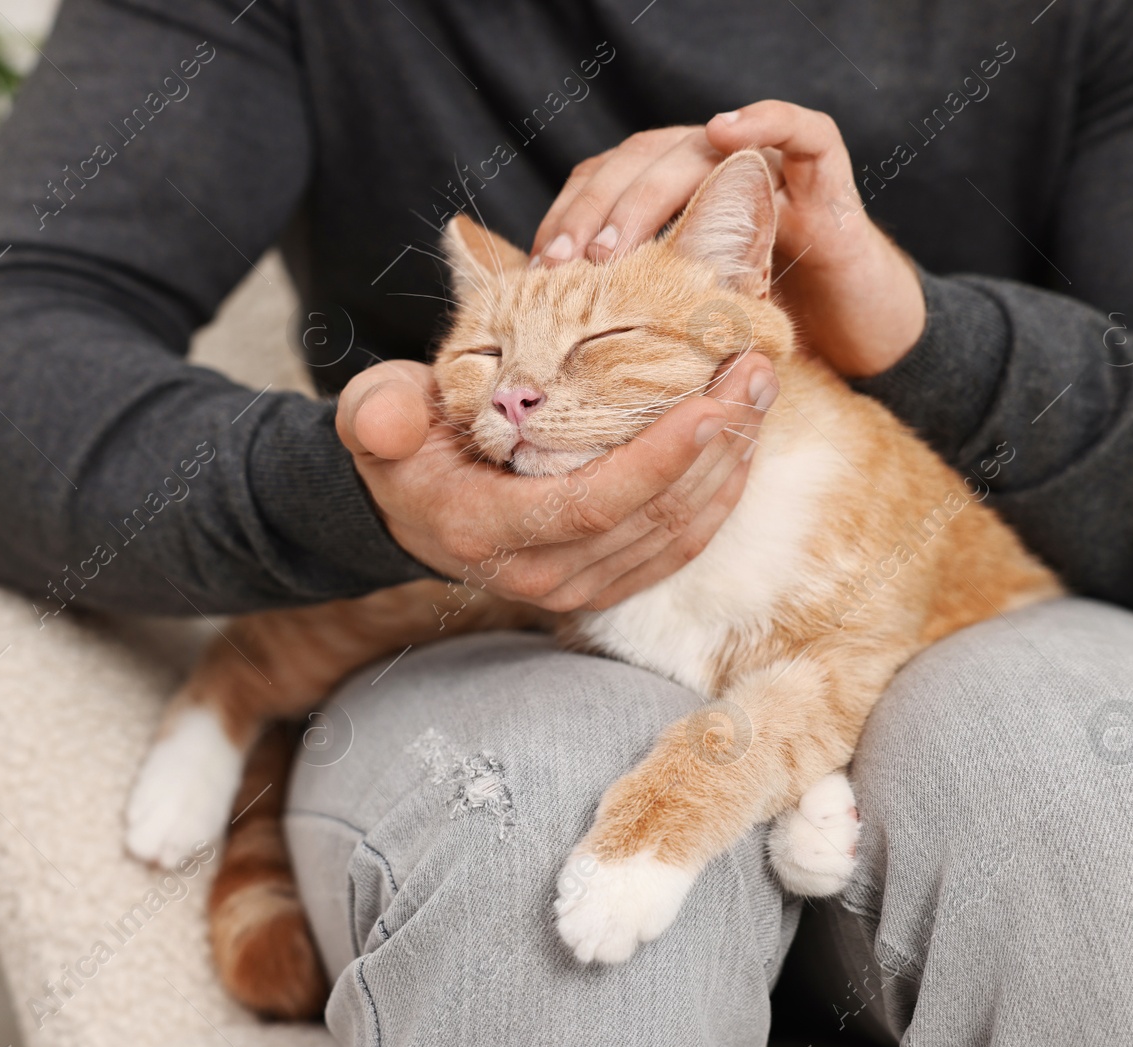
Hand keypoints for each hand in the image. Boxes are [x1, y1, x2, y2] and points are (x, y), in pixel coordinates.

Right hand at [335, 351, 777, 611]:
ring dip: (728, 464)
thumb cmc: (402, 447)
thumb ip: (376, 414)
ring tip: (758, 391)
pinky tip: (741, 440)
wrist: (410, 505)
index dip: (659, 460)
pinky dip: (717, 495)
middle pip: (650, 521)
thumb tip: (384, 423)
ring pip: (675, 535)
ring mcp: (576, 588)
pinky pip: (676, 548)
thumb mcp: (374, 418)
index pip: (591, 506)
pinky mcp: (604, 585)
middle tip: (756, 370)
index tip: (711, 402)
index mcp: (487, 532)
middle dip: (714, 446)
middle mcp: (538, 575)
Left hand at [530, 102, 924, 378]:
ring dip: (649, 190)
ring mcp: (764, 168)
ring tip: (616, 242)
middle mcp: (707, 169)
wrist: (850, 329)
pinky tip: (723, 132)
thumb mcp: (678, 321)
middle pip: (637, 162)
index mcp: (665, 195)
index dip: (568, 217)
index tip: (539, 268)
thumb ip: (625, 310)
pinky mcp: (825, 176)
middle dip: (595, 212)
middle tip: (564, 265)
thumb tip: (548, 332)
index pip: (603, 184)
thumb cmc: (758, 325)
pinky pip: (801, 132)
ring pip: (698, 149)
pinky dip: (764, 121)